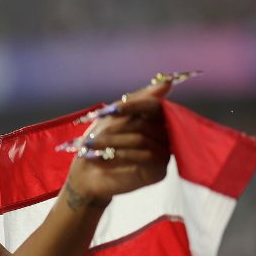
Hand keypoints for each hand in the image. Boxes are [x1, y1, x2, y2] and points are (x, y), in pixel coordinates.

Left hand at [59, 74, 185, 208]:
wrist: (88, 173)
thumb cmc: (99, 142)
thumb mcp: (112, 117)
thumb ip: (137, 100)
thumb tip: (168, 82)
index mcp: (154, 120)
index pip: (155, 106)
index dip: (136, 105)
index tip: (115, 109)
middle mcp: (163, 136)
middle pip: (147, 124)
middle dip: (118, 128)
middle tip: (95, 135)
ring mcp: (163, 154)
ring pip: (145, 140)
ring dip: (115, 142)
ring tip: (93, 145)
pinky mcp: (159, 171)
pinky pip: (148, 157)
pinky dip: (124, 155)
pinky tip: (106, 157)